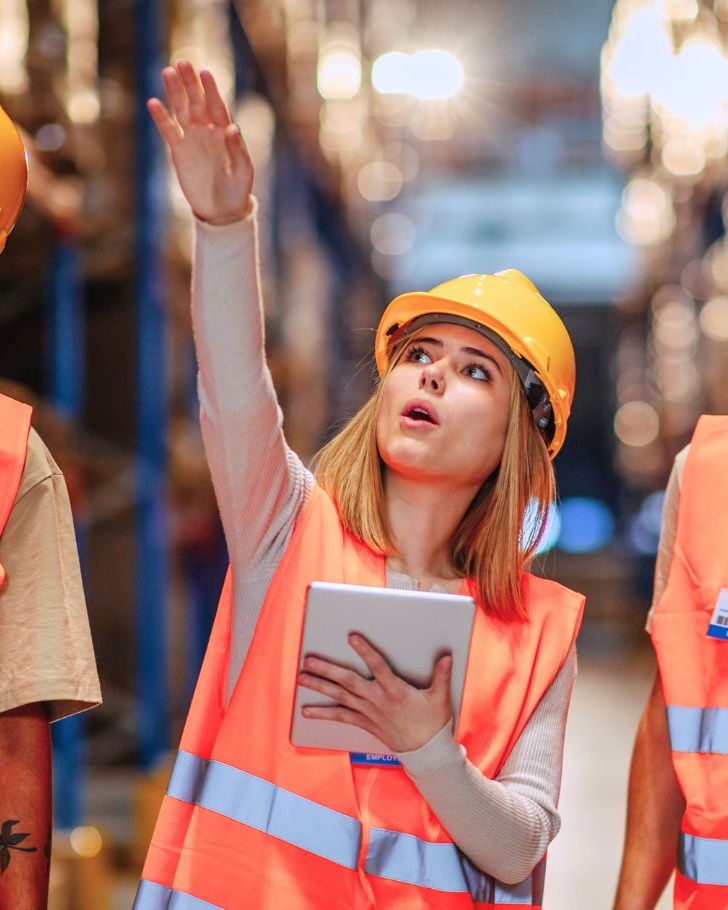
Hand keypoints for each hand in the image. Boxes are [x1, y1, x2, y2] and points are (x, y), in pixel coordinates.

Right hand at [147, 60, 253, 224]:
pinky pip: (169, 131)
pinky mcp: (179, 151)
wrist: (221, 211)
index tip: (205, 73)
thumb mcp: (242, 172)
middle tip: (182, 63)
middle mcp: (208, 132)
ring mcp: (192, 140)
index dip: (211, 91)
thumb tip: (232, 127)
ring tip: (167, 71)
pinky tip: (153, 102)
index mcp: (225, 134)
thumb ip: (236, 150)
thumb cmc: (237, 191)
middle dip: (190, 84)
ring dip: (175, 92)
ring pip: (182, 110)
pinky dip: (161, 118)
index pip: (217, 107)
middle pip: (197, 103)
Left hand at [297, 634, 453, 752]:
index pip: (377, 666)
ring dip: (319, 686)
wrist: (425, 753)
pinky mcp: (365, 723)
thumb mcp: (440, 698)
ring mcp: (368, 712)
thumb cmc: (433, 724)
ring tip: (301, 677)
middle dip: (327, 669)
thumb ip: (441, 675)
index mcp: (395, 690)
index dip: (365, 651)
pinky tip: (306, 710)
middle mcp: (377, 700)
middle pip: (348, 681)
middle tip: (308, 660)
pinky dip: (323, 713)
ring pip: (340, 696)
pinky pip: (340, 717)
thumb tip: (446, 656)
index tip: (351, 637)